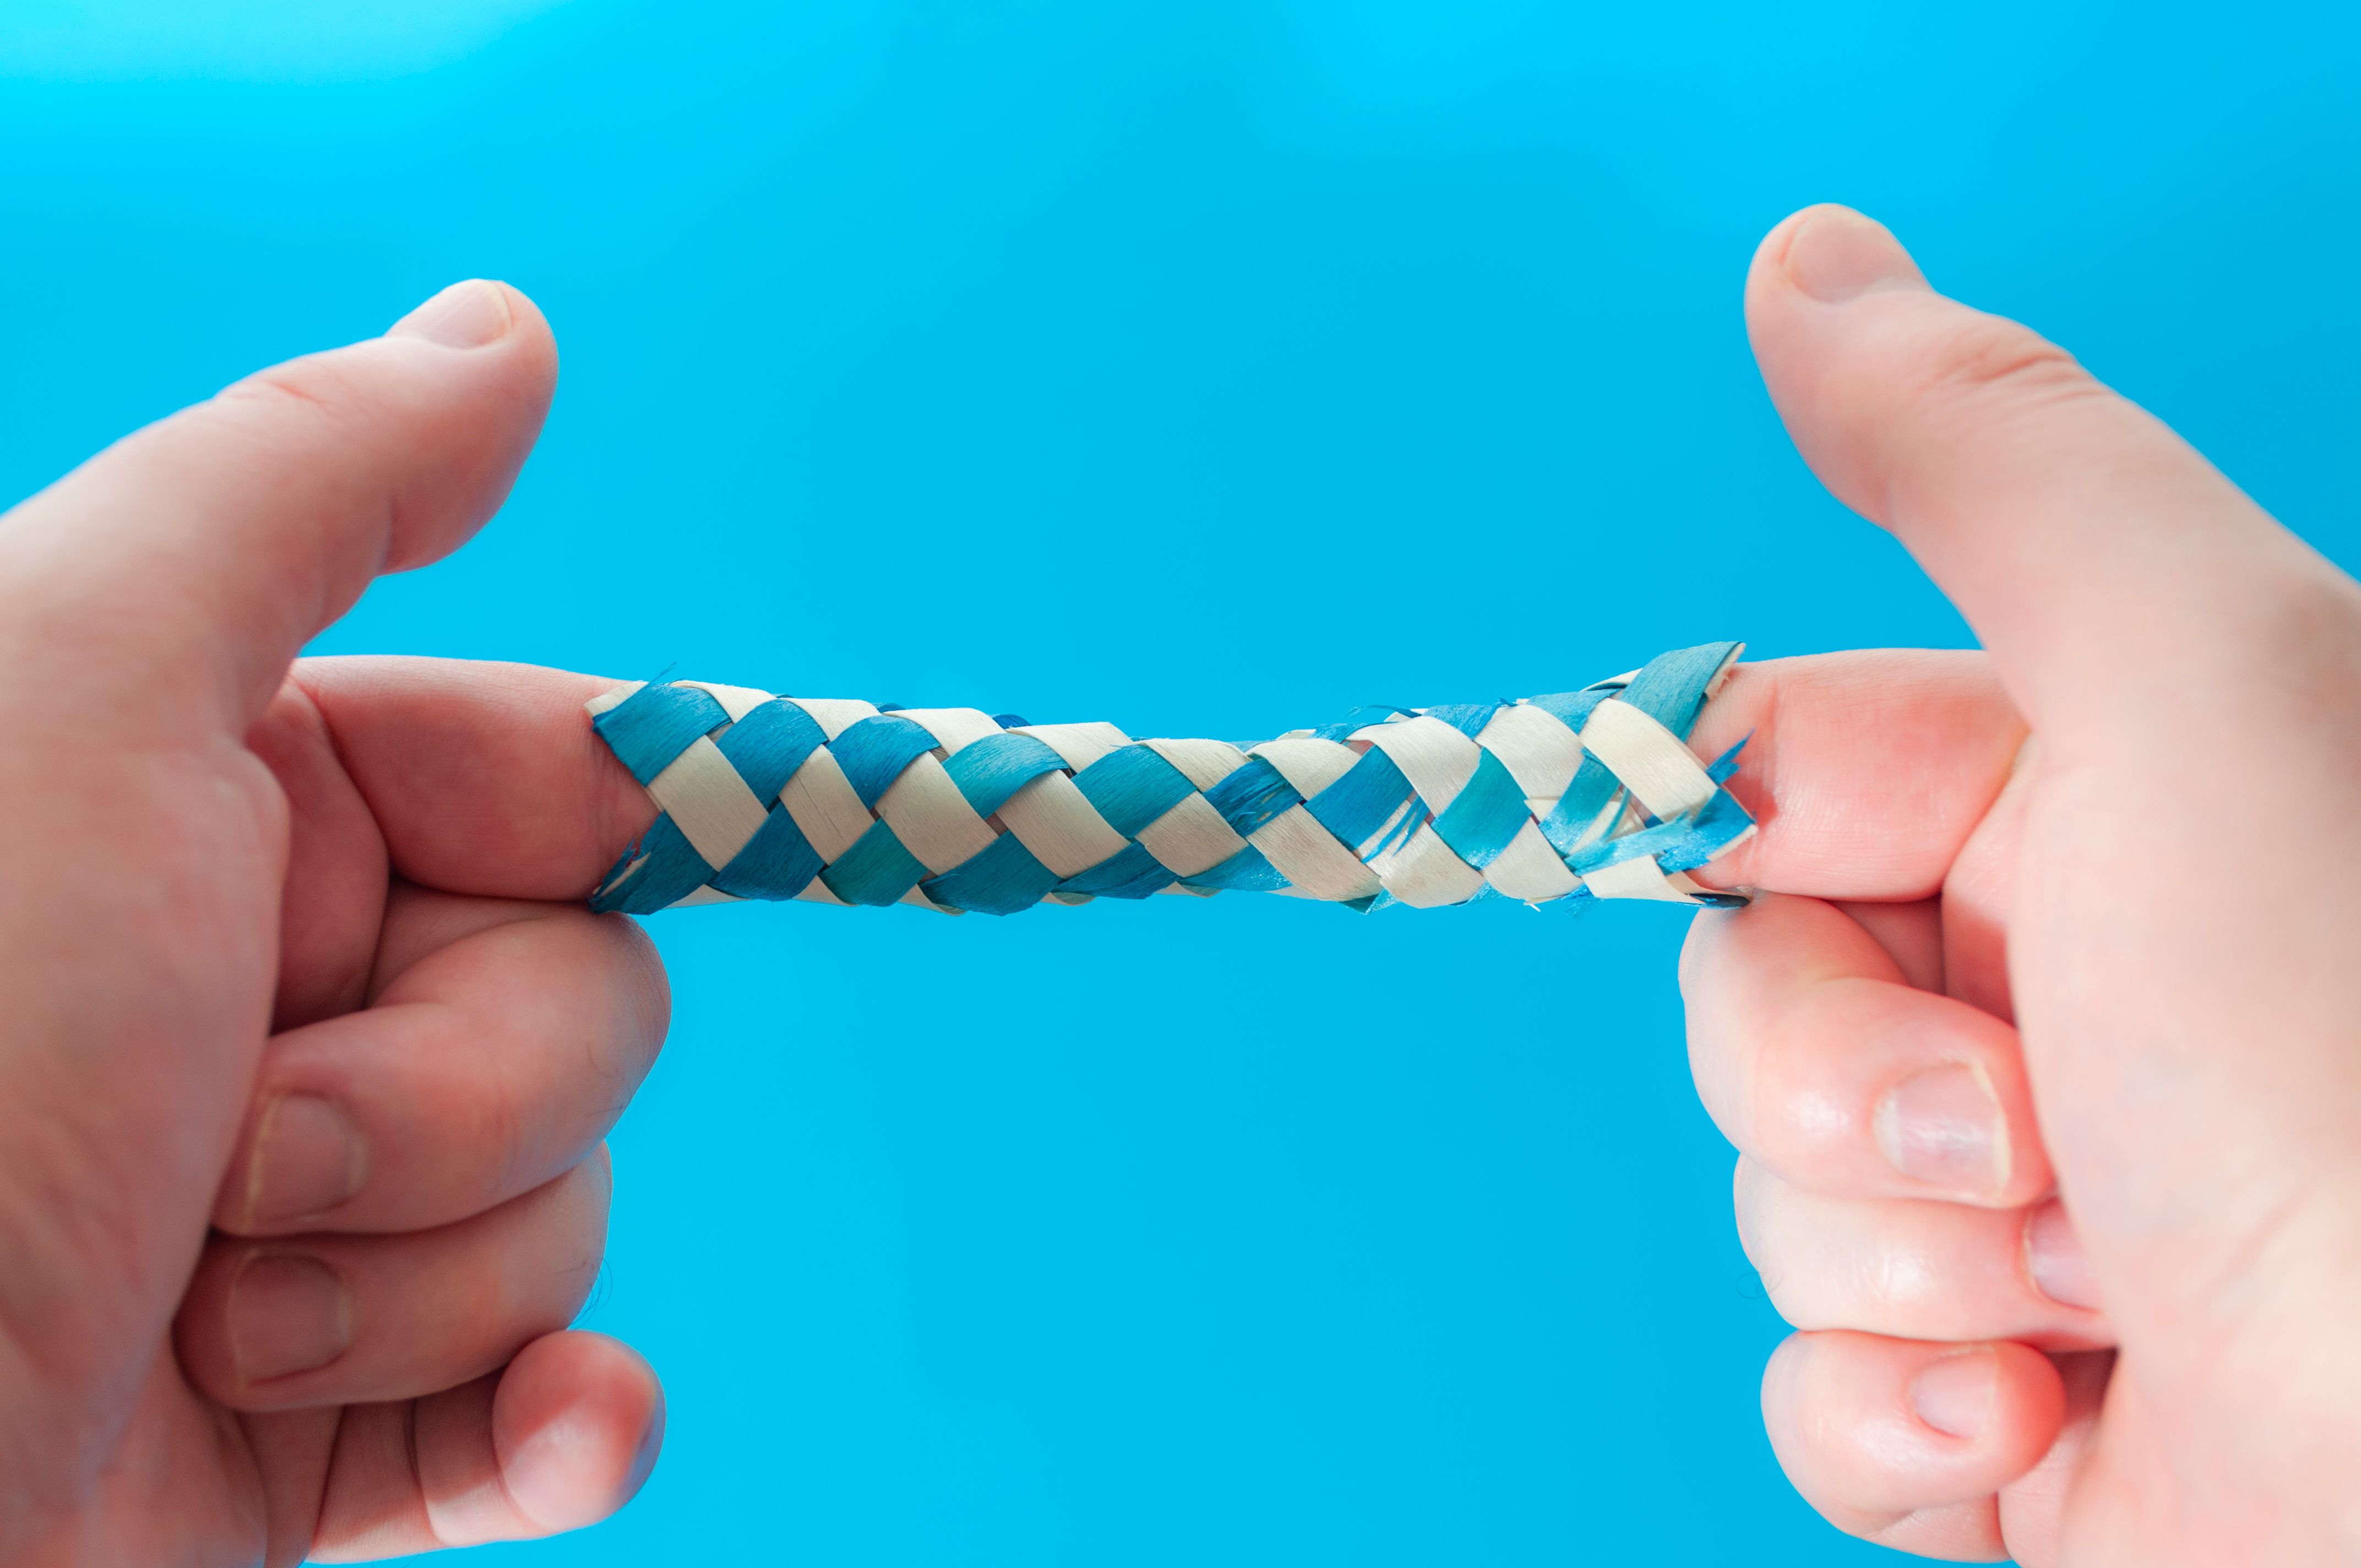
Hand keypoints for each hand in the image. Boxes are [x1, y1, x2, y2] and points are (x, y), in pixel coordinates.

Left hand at [0, 281, 664, 1561]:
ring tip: (203, 1325)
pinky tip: (546, 1438)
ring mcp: (324, 1240)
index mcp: (239, 823)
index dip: (593, 830)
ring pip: (565, 1213)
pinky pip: (555, 1409)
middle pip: (590, 1009)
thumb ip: (302, 488)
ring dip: (419, 1282)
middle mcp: (283, 1013)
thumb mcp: (73, 688)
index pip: (564, 790)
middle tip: (228, 1151)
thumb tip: (506, 334)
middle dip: (445, 1103)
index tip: (583, 857)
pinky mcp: (347, 1446)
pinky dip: (561, 1428)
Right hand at [1678, 206, 2360, 1562]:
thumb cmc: (2355, 1086)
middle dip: (1848, 1091)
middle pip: (1745, 995)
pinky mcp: (1997, 1410)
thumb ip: (1992, 467)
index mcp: (2107, 813)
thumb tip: (1806, 258)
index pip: (1771, 776)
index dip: (1752, 837)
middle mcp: (2069, 1001)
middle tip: (2052, 1133)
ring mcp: (2028, 1221)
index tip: (1830, 882)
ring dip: (1902, 1269)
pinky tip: (2053, 1437)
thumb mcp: (2190, 692)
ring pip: (1773, 1203)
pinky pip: (1814, 1390)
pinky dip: (1906, 1425)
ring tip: (2105, 1309)